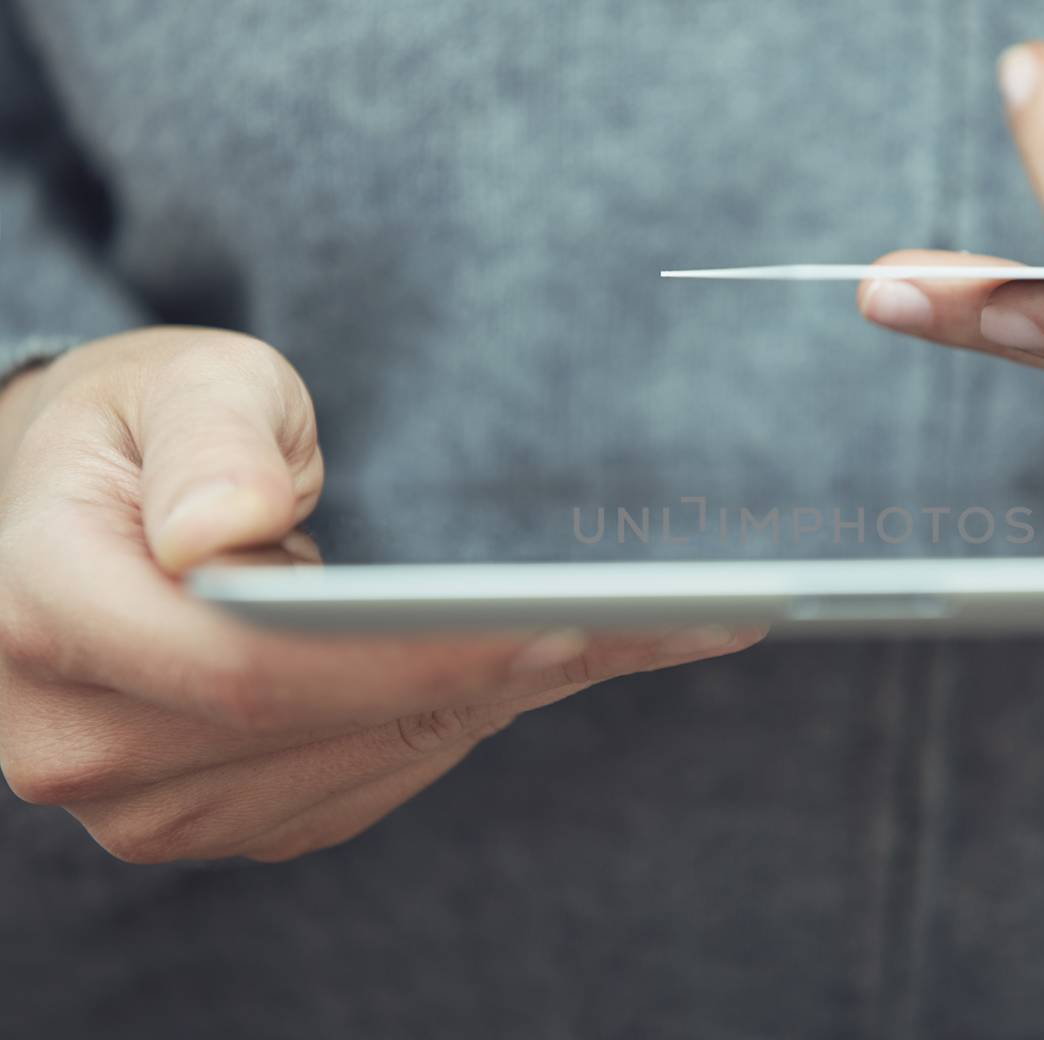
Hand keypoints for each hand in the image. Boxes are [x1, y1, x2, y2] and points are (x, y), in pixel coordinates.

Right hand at [0, 327, 761, 862]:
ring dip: (497, 703)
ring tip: (623, 638)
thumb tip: (220, 532)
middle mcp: (76, 740)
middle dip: (497, 676)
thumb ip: (206, 442)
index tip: (561, 626)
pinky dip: (455, 727)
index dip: (414, 659)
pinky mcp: (214, 815)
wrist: (79, 512)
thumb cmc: (142, 431)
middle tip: (654, 628)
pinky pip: (360, 788)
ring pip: (358, 769)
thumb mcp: (175, 383)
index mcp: (42, 613)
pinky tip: (530, 670)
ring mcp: (142, 802)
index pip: (248, 668)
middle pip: (323, 729)